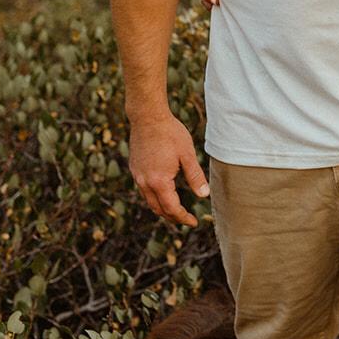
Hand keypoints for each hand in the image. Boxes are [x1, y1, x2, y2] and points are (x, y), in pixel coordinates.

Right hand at [129, 112, 209, 226]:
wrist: (147, 116)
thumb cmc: (170, 133)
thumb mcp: (187, 154)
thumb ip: (195, 176)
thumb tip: (204, 195)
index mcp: (159, 181)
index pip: (171, 208)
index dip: (183, 218)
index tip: (193, 222)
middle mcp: (145, 182)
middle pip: (158, 209)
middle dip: (172, 216)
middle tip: (186, 218)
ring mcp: (137, 175)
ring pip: (149, 201)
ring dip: (162, 208)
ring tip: (176, 209)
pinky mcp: (134, 168)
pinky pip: (144, 190)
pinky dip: (154, 197)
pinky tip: (163, 192)